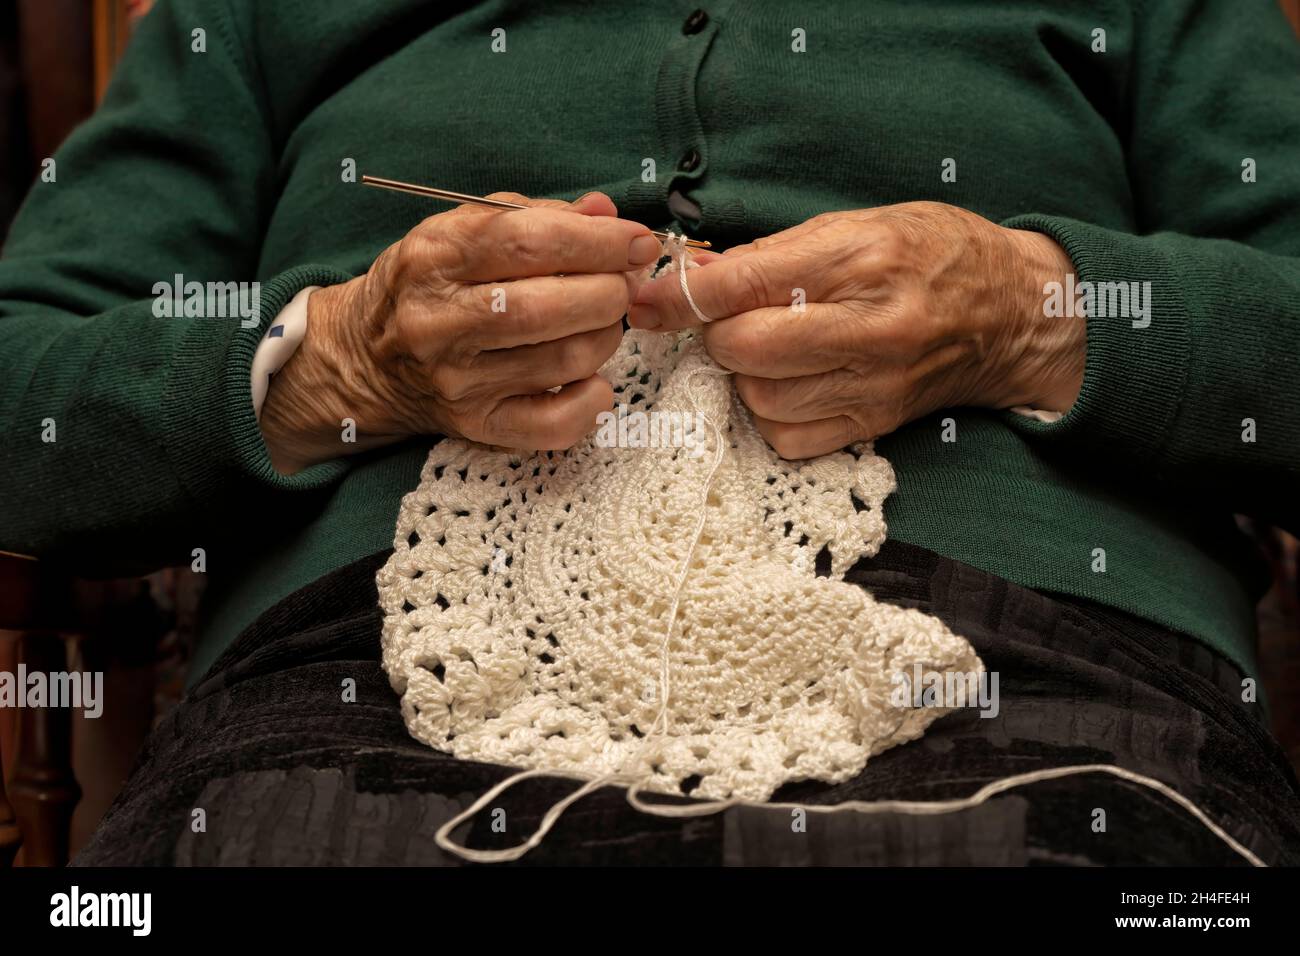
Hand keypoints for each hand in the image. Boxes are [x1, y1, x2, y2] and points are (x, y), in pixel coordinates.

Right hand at [260, 192, 663, 473]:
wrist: (367, 358)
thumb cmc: (430, 285)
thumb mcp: (464, 230)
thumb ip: (537, 216)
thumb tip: (607, 215)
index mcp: (434, 259)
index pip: (528, 243)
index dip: (598, 241)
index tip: (637, 241)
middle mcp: (440, 323)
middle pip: (550, 307)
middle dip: (610, 290)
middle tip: (622, 283)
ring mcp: (458, 382)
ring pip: (566, 360)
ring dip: (605, 336)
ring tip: (600, 321)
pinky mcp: (477, 427)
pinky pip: (556, 424)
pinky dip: (593, 399)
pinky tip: (590, 376)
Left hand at [628, 201, 1083, 458]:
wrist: (1013, 313)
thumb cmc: (931, 253)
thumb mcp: (857, 224)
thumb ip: (772, 254)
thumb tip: (689, 276)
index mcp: (861, 257)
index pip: (743, 283)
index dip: (680, 293)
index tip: (648, 298)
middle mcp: (870, 325)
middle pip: (744, 348)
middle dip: (715, 335)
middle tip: (726, 320)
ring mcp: (874, 383)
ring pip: (760, 399)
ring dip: (740, 377)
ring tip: (762, 351)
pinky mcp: (875, 424)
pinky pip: (789, 438)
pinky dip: (770, 415)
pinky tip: (786, 386)